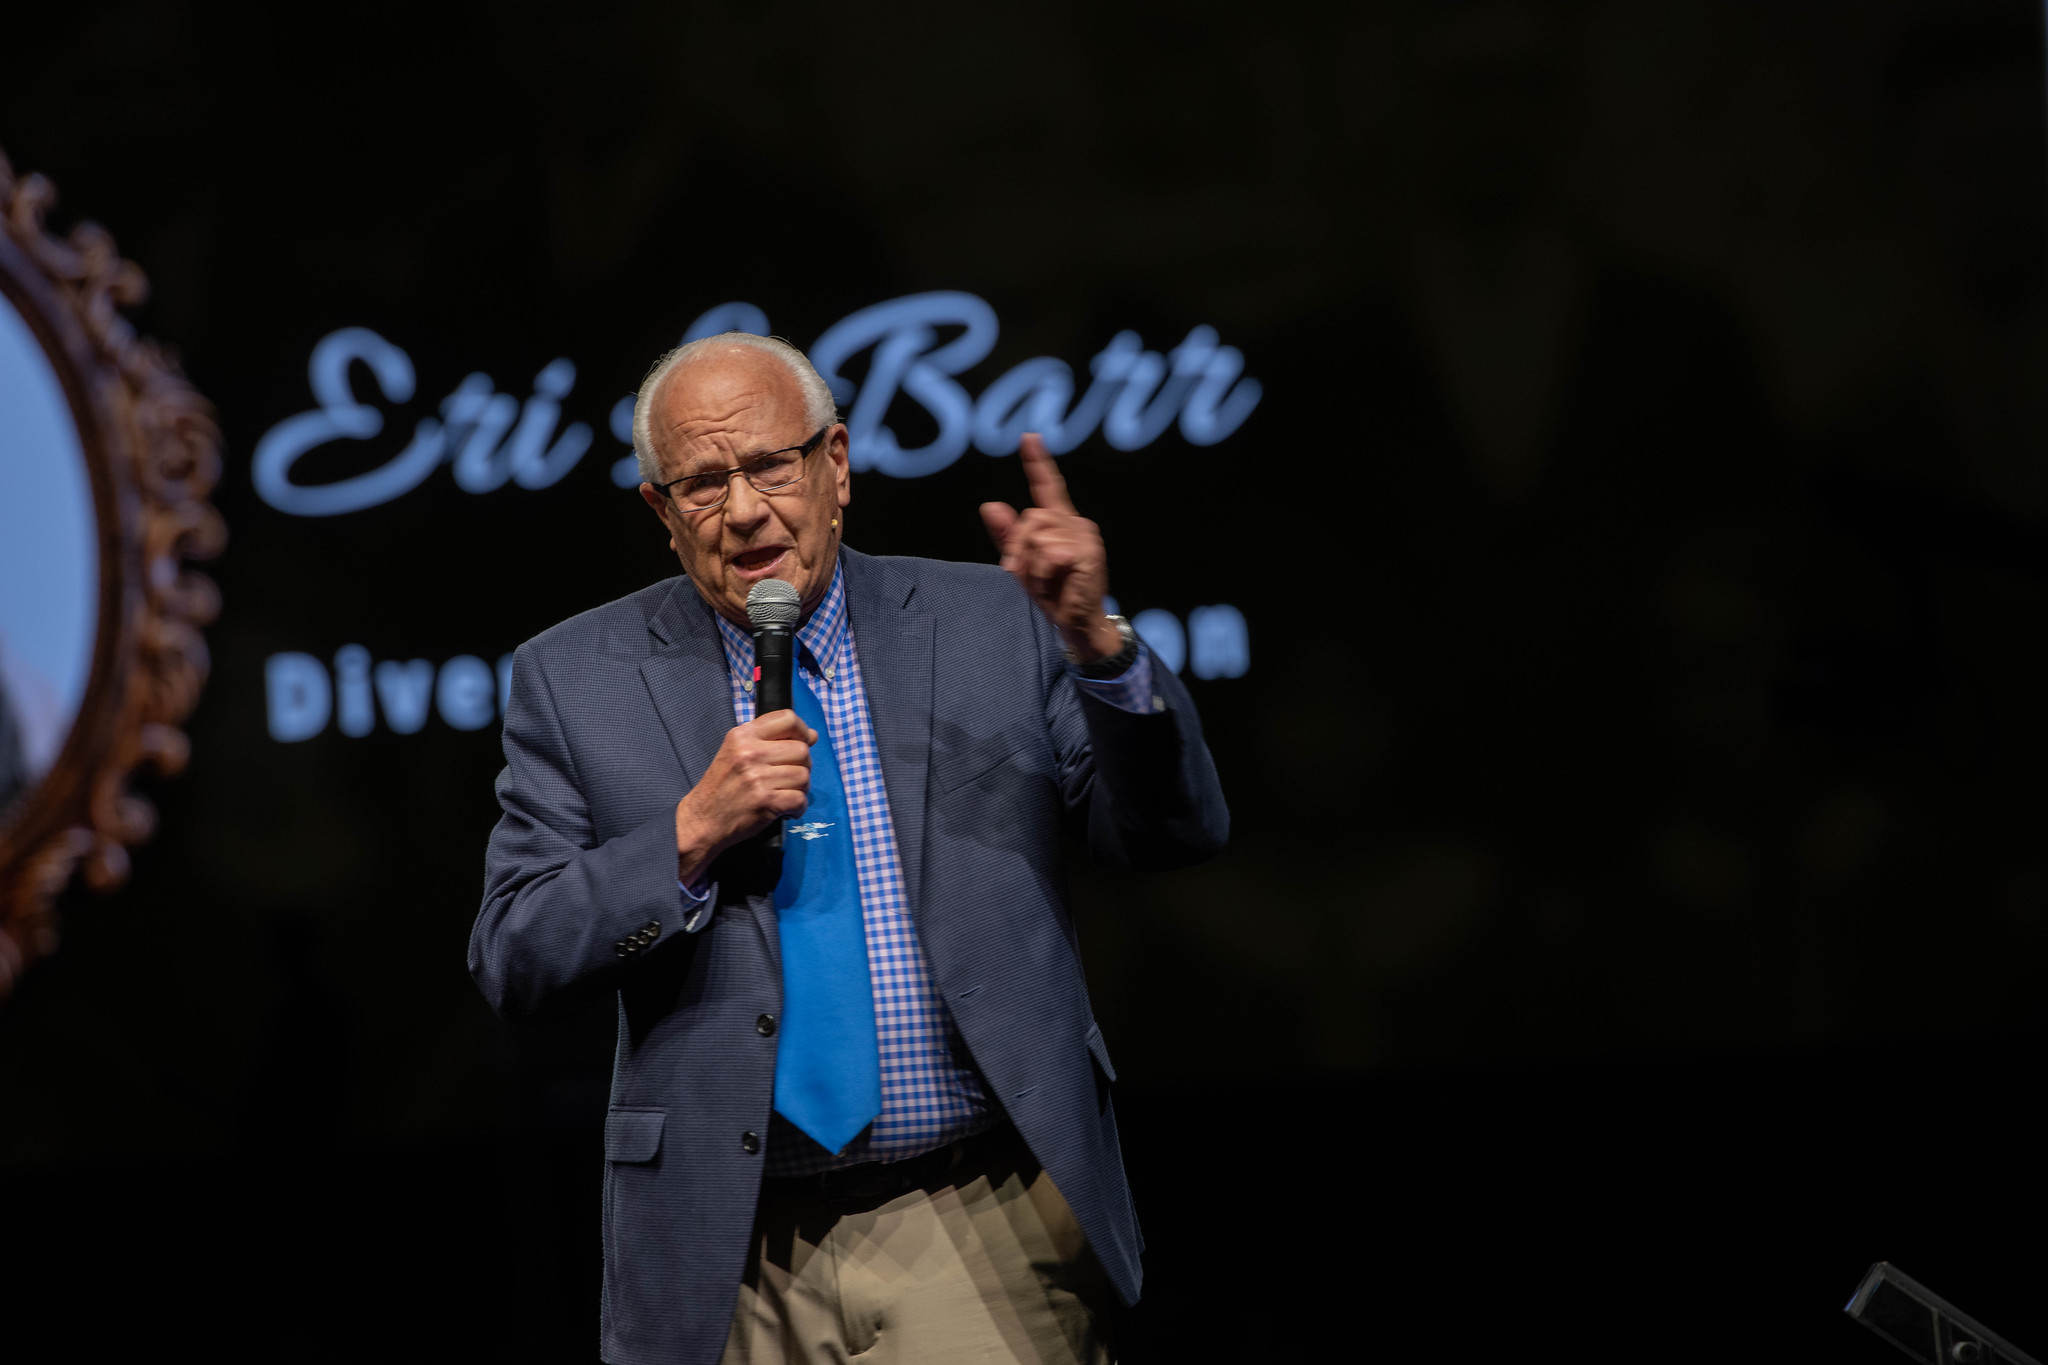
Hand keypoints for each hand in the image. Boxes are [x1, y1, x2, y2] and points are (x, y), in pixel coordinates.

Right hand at [674, 710, 816, 880]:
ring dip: (801, 788)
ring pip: (804, 775)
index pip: (787, 718)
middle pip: (801, 750)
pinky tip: (786, 810)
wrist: (702, 820)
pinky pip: (800, 799)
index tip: (801, 743)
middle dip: (802, 765)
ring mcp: (757, 777)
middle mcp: (750, 753)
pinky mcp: (765, 801)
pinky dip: (798, 808)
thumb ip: (771, 741)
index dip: (802, 731)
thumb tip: (812, 735)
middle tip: (789, 778)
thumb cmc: (721, 786)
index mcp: (742, 735)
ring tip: (786, 793)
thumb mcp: (736, 752)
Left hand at [979, 433, 1122, 662]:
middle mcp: (1076, 523)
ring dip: (1031, 565)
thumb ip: (1007, 536)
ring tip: (1047, 581)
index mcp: (1061, 522)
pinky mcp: (1087, 553)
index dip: (1038, 462)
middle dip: (1019, 548)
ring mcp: (1084, 536)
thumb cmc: (1054, 592)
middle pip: (1030, 517)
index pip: (1049, 487)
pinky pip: (1047, 554)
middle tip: (1031, 574)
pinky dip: (1043, 574)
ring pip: (1036, 536)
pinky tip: (1057, 584)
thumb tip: (989, 506)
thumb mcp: (1023, 564)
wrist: (1077, 622)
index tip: (1029, 438)